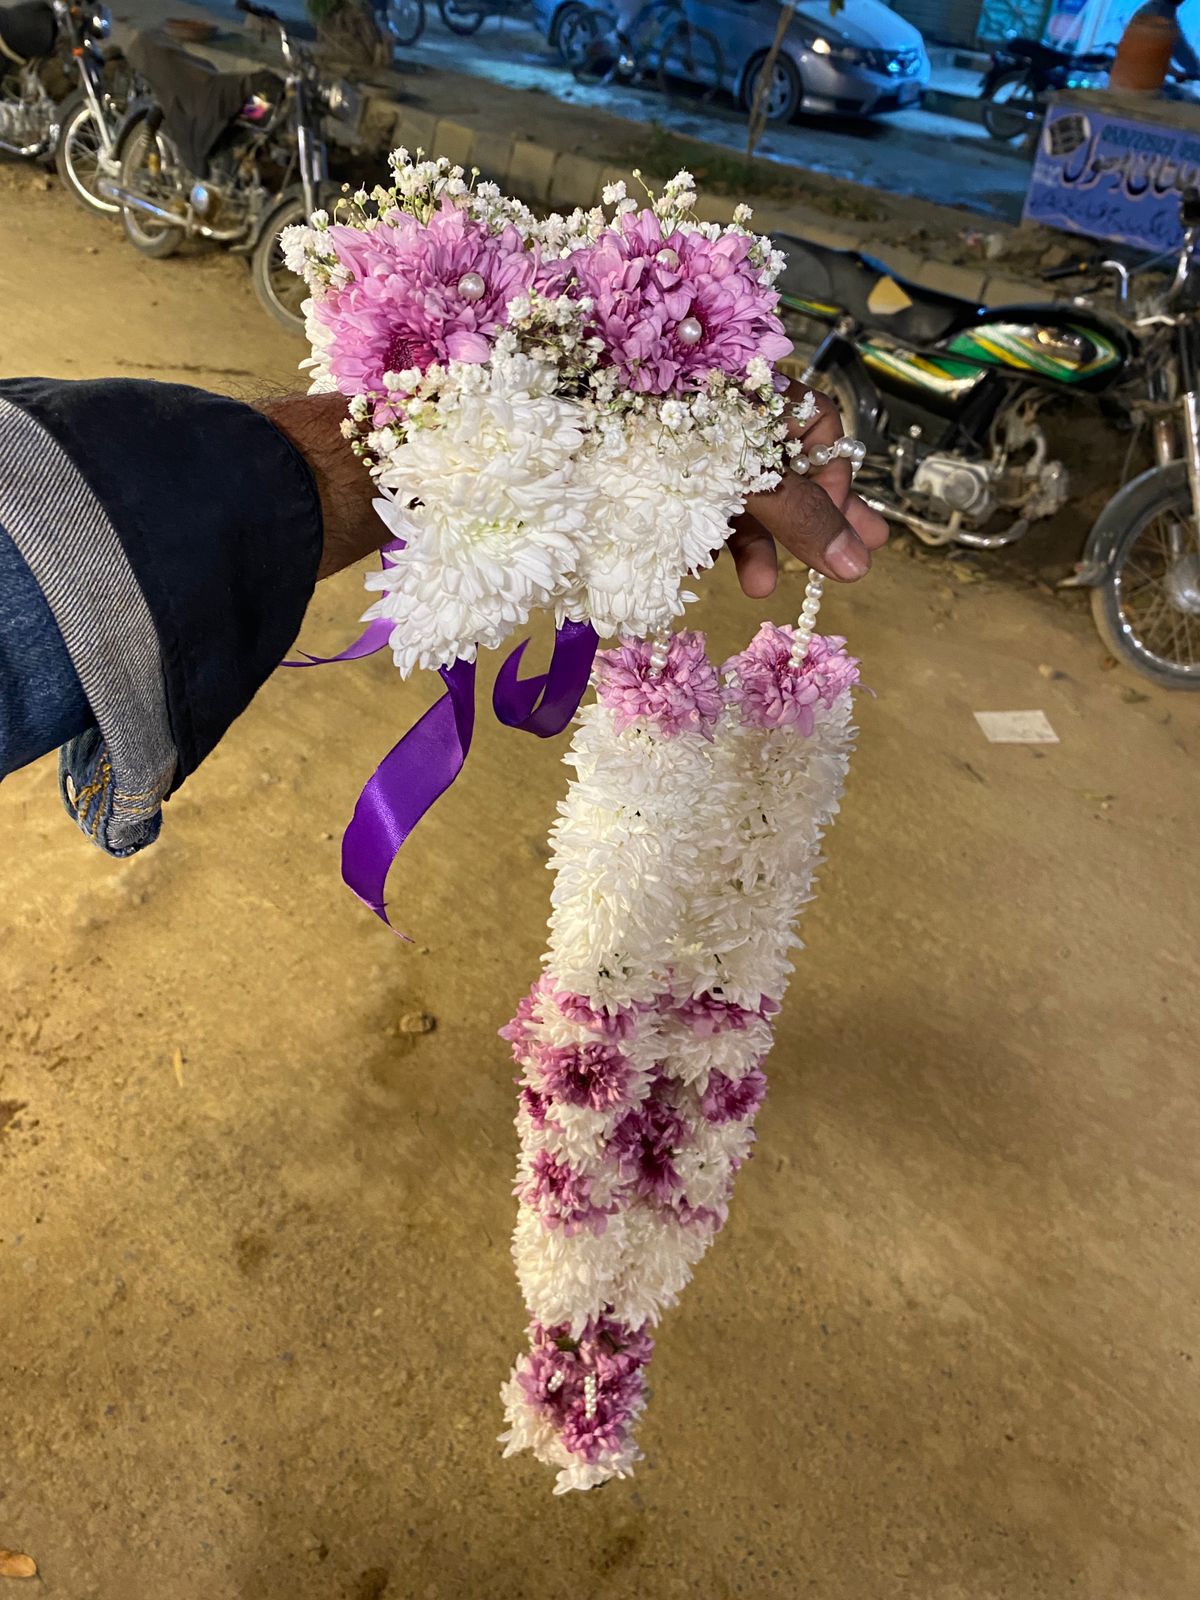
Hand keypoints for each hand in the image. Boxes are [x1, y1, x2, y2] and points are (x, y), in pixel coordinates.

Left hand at [268, 384, 888, 588]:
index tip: (853, 540)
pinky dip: (696, 530)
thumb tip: (860, 559)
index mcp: (692, 353)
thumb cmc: (551, 427)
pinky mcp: (593, 460)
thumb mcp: (681, 463)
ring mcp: (630, 423)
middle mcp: (669, 381)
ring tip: (764, 589)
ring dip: (757, 530)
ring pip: (717, 473)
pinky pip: (667, 491)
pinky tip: (715, 572)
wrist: (422, 448)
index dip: (829, 472)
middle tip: (851, 569)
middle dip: (810, 507)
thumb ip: (777, 500)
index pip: (791, 407)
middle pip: (765, 441)